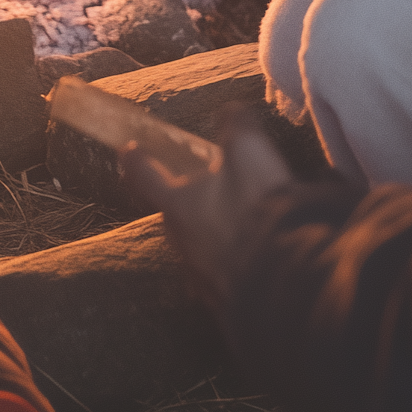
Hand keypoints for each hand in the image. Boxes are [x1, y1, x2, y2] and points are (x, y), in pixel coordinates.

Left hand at [120, 109, 293, 306]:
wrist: (283, 279)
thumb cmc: (256, 208)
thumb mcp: (248, 151)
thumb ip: (236, 125)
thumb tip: (231, 112)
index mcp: (177, 203)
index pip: (145, 175)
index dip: (136, 159)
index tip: (128, 149)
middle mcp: (181, 241)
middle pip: (173, 212)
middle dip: (184, 196)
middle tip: (202, 183)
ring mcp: (201, 274)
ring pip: (197, 243)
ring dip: (211, 228)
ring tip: (237, 217)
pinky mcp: (225, 299)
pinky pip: (222, 271)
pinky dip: (233, 256)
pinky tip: (254, 252)